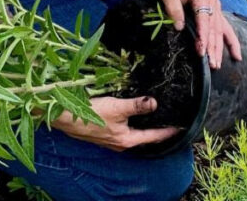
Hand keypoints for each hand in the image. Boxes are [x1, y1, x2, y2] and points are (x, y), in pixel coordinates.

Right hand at [52, 95, 178, 151]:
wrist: (65, 118)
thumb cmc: (91, 113)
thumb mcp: (116, 106)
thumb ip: (136, 105)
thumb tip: (155, 103)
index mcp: (128, 140)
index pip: (154, 136)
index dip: (168, 131)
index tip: (182, 127)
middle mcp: (121, 143)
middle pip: (144, 138)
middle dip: (156, 131)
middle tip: (169, 121)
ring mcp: (111, 140)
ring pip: (133, 134)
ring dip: (142, 127)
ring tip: (153, 118)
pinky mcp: (103, 134)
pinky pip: (122, 130)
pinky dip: (130, 124)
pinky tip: (128, 116)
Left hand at [152, 0, 241, 69]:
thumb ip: (171, 5)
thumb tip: (179, 26)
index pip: (202, 17)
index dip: (203, 34)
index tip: (201, 50)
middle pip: (213, 26)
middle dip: (212, 46)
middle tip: (210, 64)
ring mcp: (215, 5)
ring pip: (219, 30)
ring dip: (219, 48)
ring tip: (217, 64)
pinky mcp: (216, 11)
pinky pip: (225, 28)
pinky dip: (231, 42)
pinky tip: (237, 56)